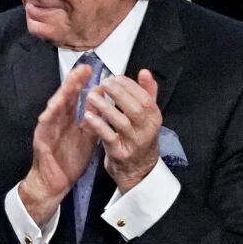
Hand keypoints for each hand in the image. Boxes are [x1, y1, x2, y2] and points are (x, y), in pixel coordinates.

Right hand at [17, 62, 101, 225]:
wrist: (55, 182)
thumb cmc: (69, 160)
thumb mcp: (86, 136)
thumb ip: (92, 118)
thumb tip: (100, 98)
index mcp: (68, 119)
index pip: (74, 97)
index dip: (81, 82)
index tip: (91, 70)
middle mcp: (56, 121)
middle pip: (63, 98)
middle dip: (72, 83)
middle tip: (82, 70)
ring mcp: (47, 130)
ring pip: (52, 109)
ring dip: (59, 97)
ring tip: (68, 86)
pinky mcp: (42, 142)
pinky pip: (43, 129)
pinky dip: (46, 120)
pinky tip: (50, 112)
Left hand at [83, 69, 162, 191]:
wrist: (138, 170)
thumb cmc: (140, 138)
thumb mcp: (147, 116)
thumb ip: (147, 93)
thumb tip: (145, 73)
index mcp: (154, 118)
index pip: (145, 98)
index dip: (130, 86)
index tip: (116, 77)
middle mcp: (146, 131)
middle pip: (134, 108)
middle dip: (119, 93)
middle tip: (104, 83)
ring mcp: (133, 143)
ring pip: (121, 122)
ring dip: (106, 107)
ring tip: (93, 96)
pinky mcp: (119, 153)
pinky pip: (108, 137)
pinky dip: (98, 125)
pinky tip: (88, 116)